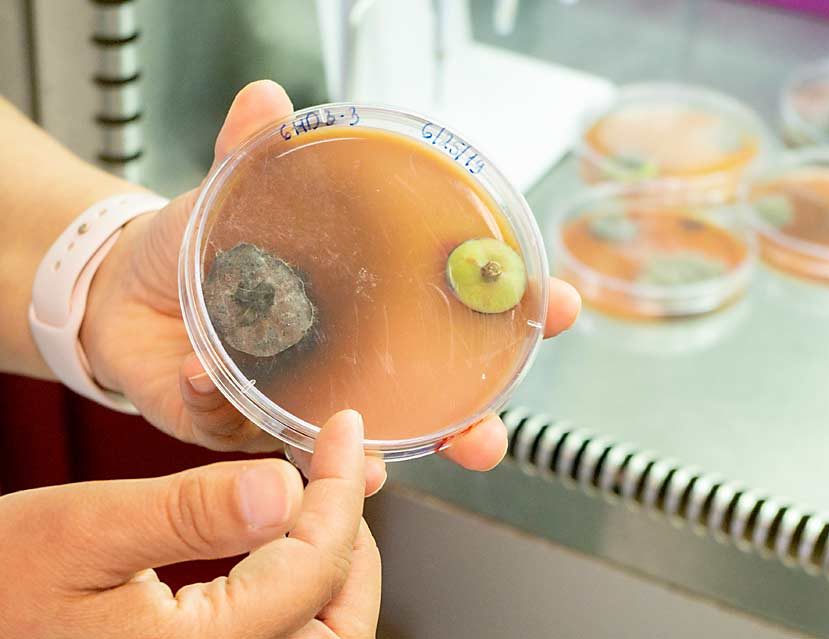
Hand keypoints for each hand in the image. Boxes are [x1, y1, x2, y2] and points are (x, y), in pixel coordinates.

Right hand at [0, 409, 378, 638]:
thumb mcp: (86, 530)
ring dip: (334, 570)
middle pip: (339, 623)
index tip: (344, 431)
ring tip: (318, 502)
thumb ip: (191, 513)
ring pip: (320, 638)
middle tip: (339, 472)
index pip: (316, 568)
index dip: (341, 489)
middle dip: (353, 541)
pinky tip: (281, 544)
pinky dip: (302, 593)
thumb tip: (285, 490)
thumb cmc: (2, 581)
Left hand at [80, 80, 580, 475]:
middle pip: (431, 405)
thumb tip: (265, 96)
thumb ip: (250, 151)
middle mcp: (349, 360)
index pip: (462, 314)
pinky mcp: (243, 429)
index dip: (520, 313)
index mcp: (368, 302)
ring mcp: (301, 401)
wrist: (121, 295)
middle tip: (487, 440)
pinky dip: (243, 421)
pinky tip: (230, 400)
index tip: (562, 306)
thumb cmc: (198, 248)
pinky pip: (252, 437)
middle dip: (469, 427)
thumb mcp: (229, 195)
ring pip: (357, 444)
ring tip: (375, 468)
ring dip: (374, 461)